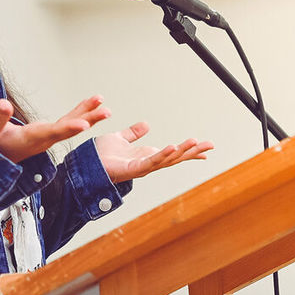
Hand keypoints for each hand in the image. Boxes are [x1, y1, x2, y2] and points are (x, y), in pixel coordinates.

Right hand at [0, 95, 109, 161]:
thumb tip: (3, 104)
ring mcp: (49, 136)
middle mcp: (45, 139)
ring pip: (73, 124)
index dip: (69, 128)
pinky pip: (69, 121)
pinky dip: (80, 112)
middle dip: (89, 119)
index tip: (84, 124)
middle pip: (70, 129)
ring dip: (89, 114)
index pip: (54, 133)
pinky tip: (92, 104)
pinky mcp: (50, 133)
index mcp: (33, 138)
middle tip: (106, 111)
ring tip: (103, 103)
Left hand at [95, 122, 213, 182]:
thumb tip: (147, 125)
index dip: (189, 150)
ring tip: (196, 142)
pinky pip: (151, 162)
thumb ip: (133, 134)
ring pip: (167, 159)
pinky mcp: (132, 169)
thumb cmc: (99, 156)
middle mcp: (148, 163)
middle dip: (193, 151)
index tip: (206, 147)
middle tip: (210, 145)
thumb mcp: (120, 139)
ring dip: (182, 151)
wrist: (84, 165)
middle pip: (176, 157)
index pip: (173, 152)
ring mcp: (142, 167)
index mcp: (147, 156)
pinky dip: (162, 155)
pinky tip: (172, 147)